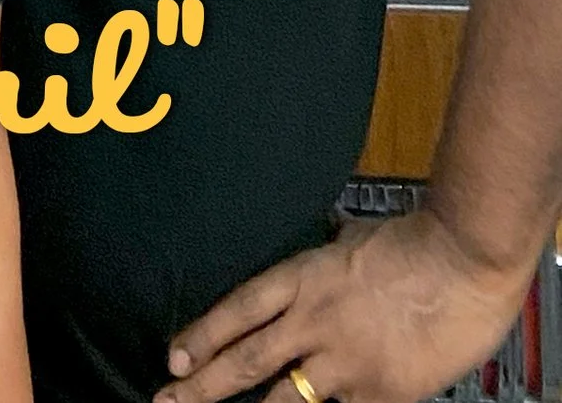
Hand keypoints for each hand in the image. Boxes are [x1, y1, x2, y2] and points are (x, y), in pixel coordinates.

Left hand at [159, 208, 532, 402]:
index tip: (173, 358)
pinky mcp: (380, 394)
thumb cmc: (415, 243)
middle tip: (166, 400)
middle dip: (203, 385)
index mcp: (303, 277)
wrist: (462, 261)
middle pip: (247, 359)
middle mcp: (314, 321)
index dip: (203, 335)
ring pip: (284, 398)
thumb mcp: (351, 241)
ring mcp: (345, 362)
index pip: (238, 310)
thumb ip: (326, 264)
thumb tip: (320, 258)